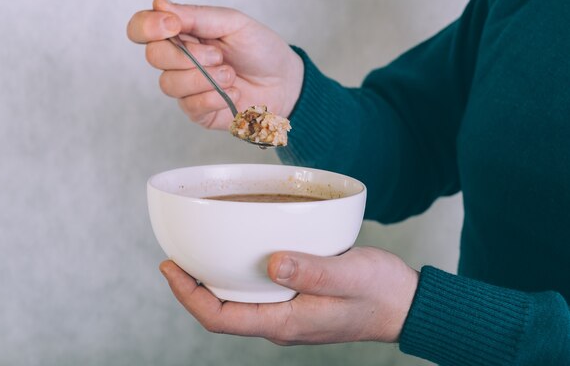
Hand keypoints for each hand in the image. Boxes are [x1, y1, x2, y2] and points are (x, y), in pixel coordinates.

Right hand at [127, 0, 303, 128]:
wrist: (284, 82)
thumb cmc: (259, 49)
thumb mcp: (232, 23)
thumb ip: (196, 16)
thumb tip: (159, 3)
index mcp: (182, 33)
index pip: (142, 28)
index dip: (148, 27)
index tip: (173, 25)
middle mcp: (177, 60)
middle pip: (154, 56)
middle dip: (188, 56)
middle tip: (219, 55)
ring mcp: (185, 87)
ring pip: (169, 84)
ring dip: (205, 78)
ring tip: (231, 75)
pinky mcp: (197, 111)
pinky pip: (190, 106)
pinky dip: (214, 98)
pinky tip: (233, 93)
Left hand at [159, 247, 418, 344]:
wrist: (404, 305)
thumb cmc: (380, 293)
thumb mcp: (349, 276)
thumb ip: (312, 270)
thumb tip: (272, 263)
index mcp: (285, 321)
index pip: (221, 317)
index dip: (189, 295)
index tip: (169, 268)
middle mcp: (280, 321)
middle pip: (222, 311)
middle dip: (192, 288)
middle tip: (175, 257)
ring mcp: (288, 312)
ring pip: (237, 302)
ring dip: (213, 282)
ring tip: (196, 254)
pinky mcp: (297, 300)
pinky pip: (256, 293)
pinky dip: (238, 275)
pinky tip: (237, 253)